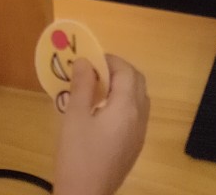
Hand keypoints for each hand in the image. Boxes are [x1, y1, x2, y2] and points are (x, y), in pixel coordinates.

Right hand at [54, 57, 149, 194]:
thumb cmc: (77, 156)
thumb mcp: (75, 118)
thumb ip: (82, 86)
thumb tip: (84, 61)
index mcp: (127, 107)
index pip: (126, 71)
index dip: (110, 60)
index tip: (90, 59)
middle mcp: (139, 118)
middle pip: (137, 82)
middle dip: (119, 71)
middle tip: (94, 72)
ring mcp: (140, 134)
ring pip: (139, 99)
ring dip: (123, 87)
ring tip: (97, 90)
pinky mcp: (135, 146)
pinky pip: (136, 115)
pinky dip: (124, 104)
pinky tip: (102, 113)